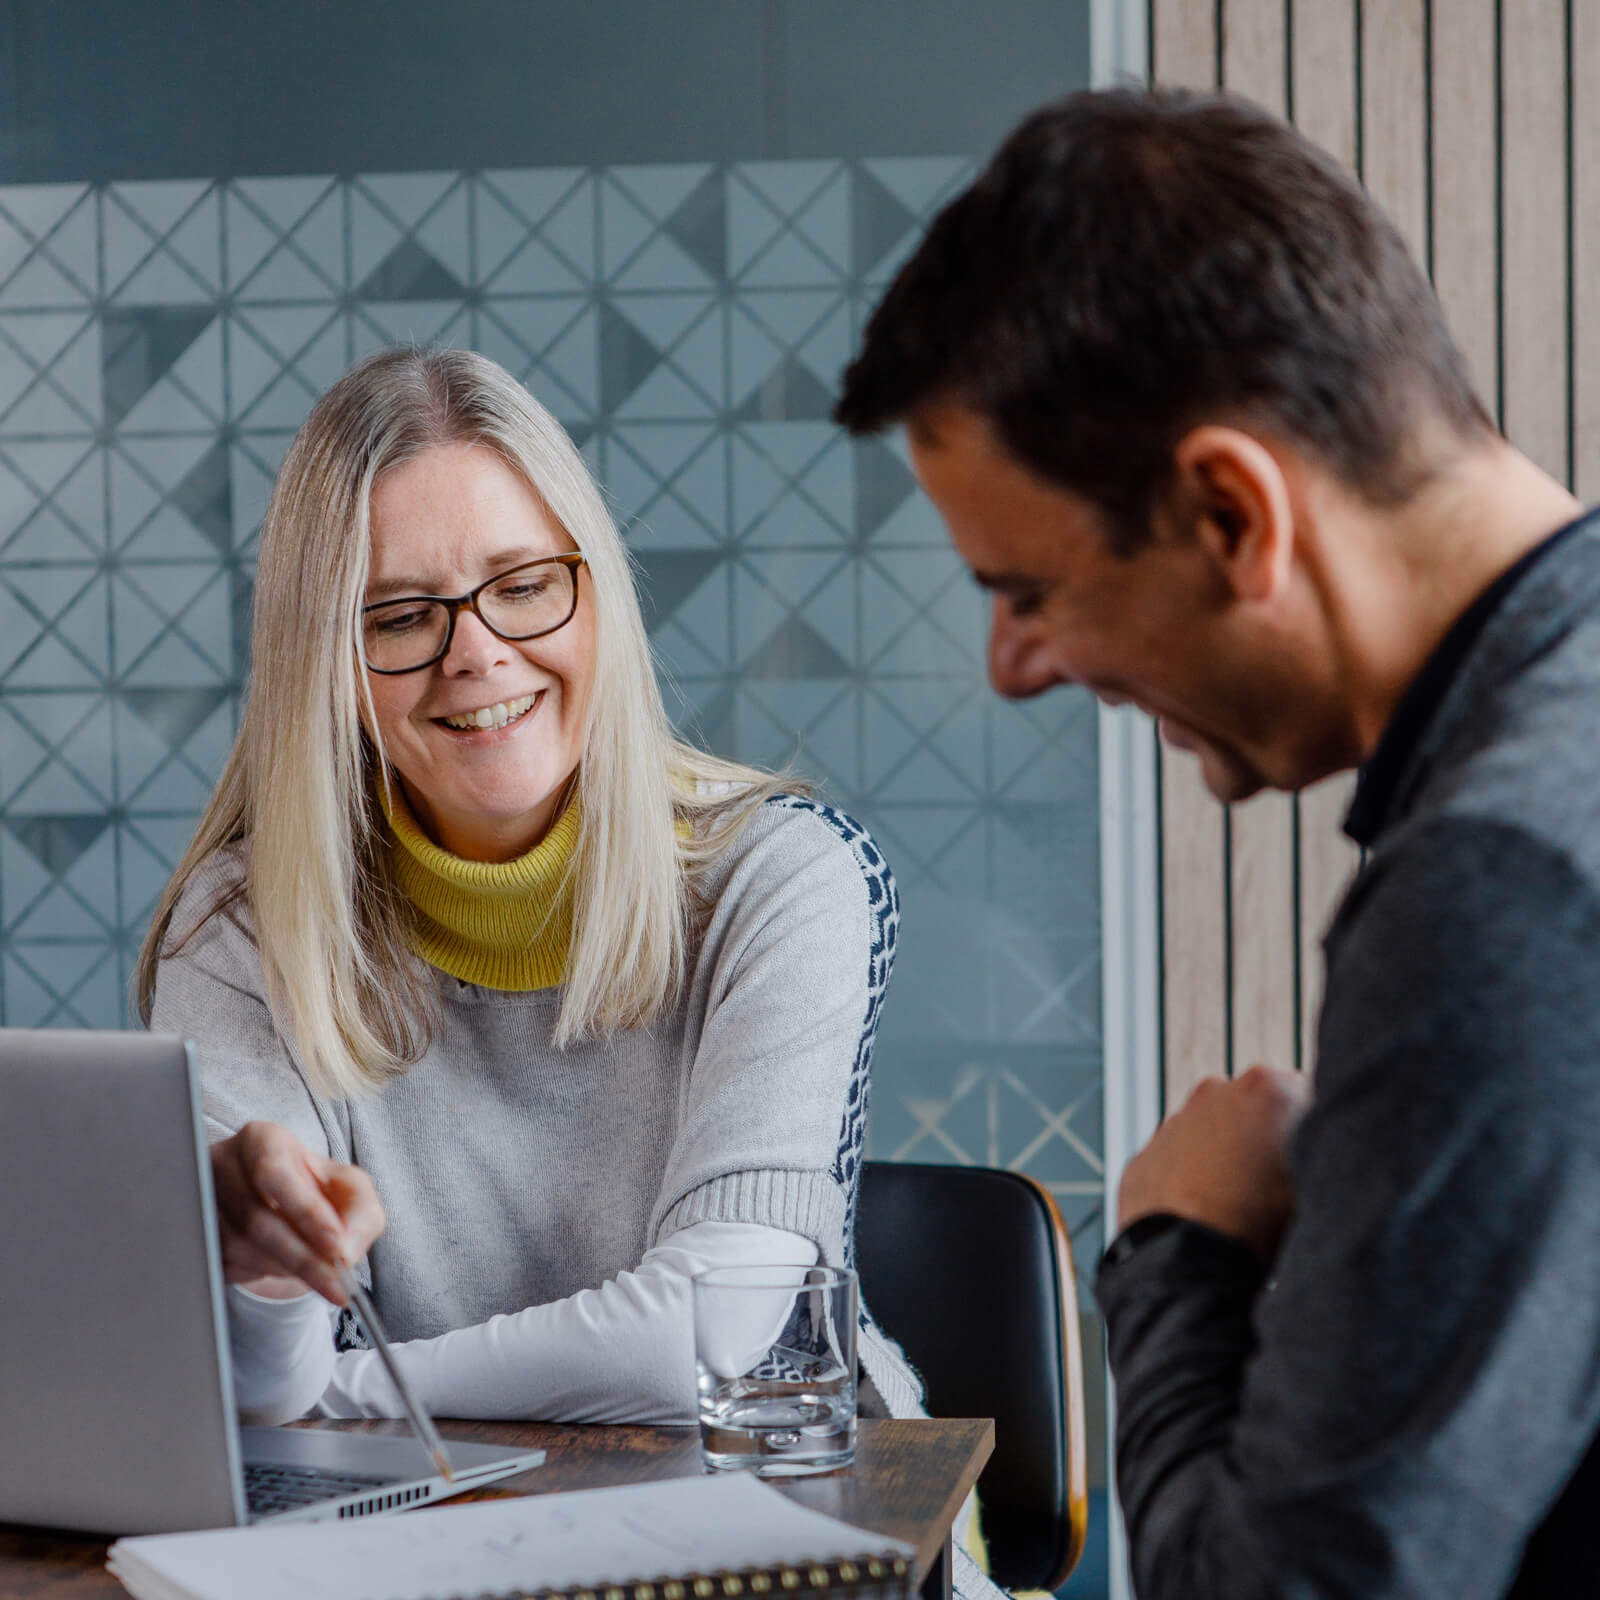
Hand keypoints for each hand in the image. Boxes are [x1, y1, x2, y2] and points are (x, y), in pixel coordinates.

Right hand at [210, 1122, 385, 1304]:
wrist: (280, 1210)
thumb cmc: (317, 1191)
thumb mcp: (351, 1190)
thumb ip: (361, 1213)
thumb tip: (346, 1250)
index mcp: (261, 1140)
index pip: (274, 1172)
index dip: (305, 1211)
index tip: (335, 1244)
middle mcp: (223, 1166)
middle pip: (256, 1218)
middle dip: (303, 1256)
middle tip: (336, 1282)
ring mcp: (201, 1203)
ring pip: (241, 1248)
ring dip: (284, 1268)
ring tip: (313, 1270)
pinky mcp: (193, 1237)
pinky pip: (226, 1266)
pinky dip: (262, 1274)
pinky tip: (280, 1266)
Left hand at [1117, 1064, 1310, 1261]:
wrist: (1186, 1259)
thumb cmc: (1257, 1222)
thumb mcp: (1315, 1186)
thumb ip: (1321, 1156)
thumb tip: (1322, 1158)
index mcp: (1266, 1090)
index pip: (1301, 1095)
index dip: (1310, 1129)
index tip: (1311, 1157)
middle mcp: (1215, 1093)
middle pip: (1250, 1110)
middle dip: (1261, 1138)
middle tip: (1274, 1183)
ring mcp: (1174, 1122)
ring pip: (1209, 1135)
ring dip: (1223, 1158)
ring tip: (1238, 1205)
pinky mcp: (1145, 1155)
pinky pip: (1174, 1162)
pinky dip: (1188, 1180)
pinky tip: (1204, 1214)